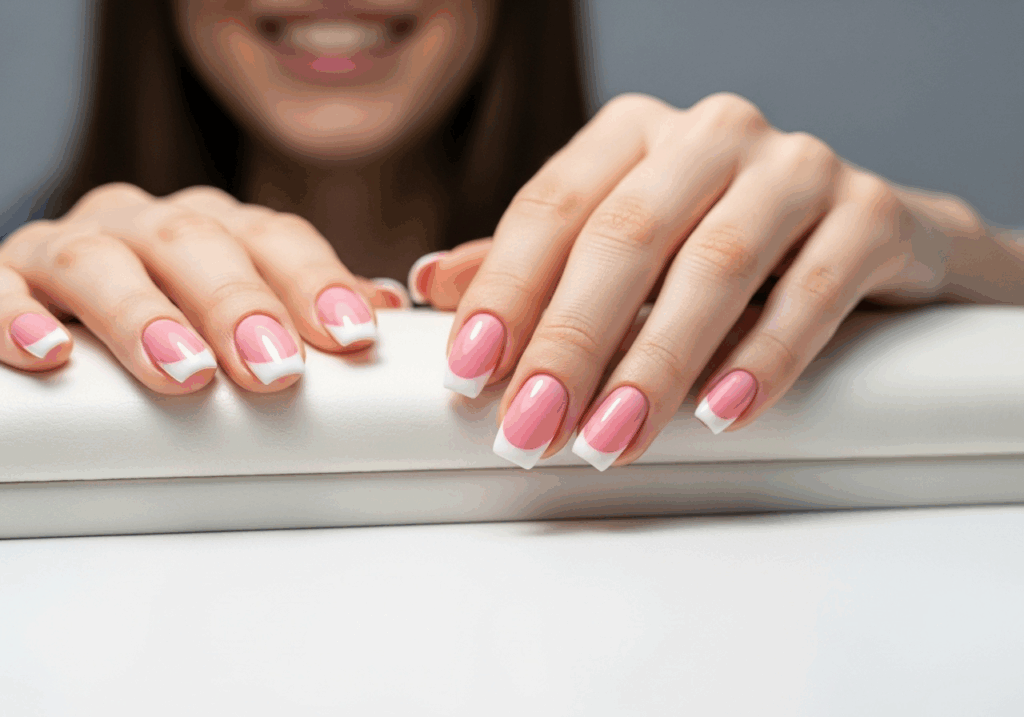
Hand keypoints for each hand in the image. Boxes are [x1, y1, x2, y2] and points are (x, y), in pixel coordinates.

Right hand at [0, 184, 409, 392]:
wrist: (58, 298)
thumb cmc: (169, 309)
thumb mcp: (238, 305)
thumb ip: (303, 304)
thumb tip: (385, 308)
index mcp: (212, 227)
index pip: (273, 238)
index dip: (315, 282)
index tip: (352, 336)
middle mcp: (144, 224)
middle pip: (195, 242)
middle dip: (239, 304)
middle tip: (274, 367)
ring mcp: (69, 247)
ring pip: (101, 259)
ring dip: (143, 315)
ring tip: (183, 369)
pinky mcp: (5, 276)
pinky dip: (18, 318)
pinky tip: (51, 354)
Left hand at [427, 91, 981, 469]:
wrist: (863, 238)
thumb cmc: (723, 246)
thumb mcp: (620, 251)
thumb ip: (535, 264)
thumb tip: (434, 283)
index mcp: (634, 134)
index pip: (551, 209)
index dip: (503, 295)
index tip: (469, 378)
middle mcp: (711, 133)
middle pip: (624, 237)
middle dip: (569, 344)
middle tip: (530, 429)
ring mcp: (796, 164)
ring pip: (714, 265)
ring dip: (654, 364)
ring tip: (611, 439)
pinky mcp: (871, 211)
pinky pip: (813, 290)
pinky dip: (763, 359)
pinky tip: (721, 415)